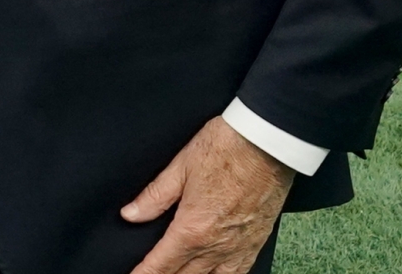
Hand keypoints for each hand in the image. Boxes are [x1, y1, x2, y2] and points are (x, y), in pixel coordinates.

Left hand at [121, 116, 293, 273]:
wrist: (270, 142)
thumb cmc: (227, 148)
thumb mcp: (180, 167)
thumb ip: (154, 196)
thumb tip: (131, 214)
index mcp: (193, 228)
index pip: (161, 265)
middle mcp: (216, 245)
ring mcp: (239, 246)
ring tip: (178, 273)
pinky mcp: (257, 242)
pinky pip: (239, 272)